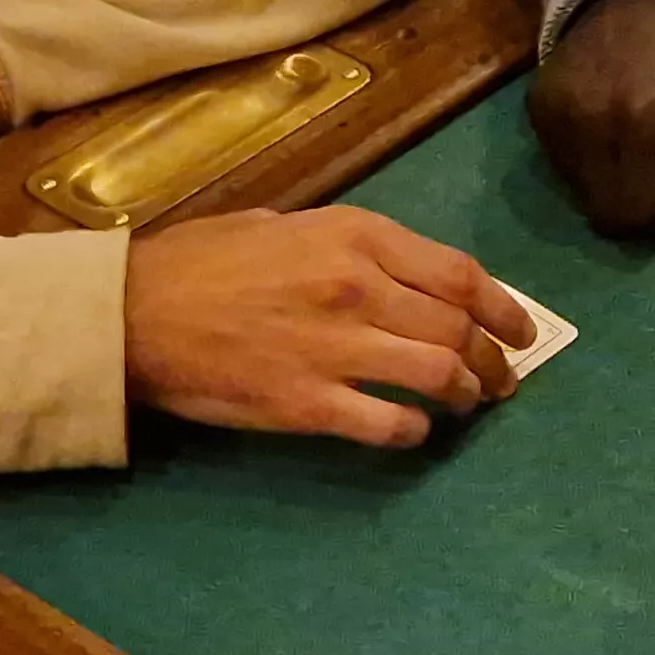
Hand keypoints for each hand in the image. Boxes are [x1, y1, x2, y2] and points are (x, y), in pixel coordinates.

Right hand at [122, 206, 534, 447]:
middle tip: (503, 378)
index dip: (504, 306)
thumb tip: (390, 267)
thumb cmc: (200, 261)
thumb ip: (344, 242)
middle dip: (494, 358)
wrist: (133, 314)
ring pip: (437, 375)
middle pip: (458, 327)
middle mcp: (359, 287)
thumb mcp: (282, 223)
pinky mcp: (309, 404)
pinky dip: (412, 431)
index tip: (522, 329)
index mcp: (356, 236)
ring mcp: (337, 349)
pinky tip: (412, 431)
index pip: (461, 274)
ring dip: (465, 394)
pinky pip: (387, 425)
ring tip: (469, 404)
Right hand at [527, 0, 654, 270]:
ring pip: (578, 194)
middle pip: (604, 214)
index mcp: (642, 122)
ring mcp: (554, 114)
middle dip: (634, 199)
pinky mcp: (533, 108)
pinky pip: (558, 166)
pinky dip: (584, 159)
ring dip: (608, 179)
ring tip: (629, 134)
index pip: (637, 215)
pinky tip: (602, 120)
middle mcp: (589, 120)